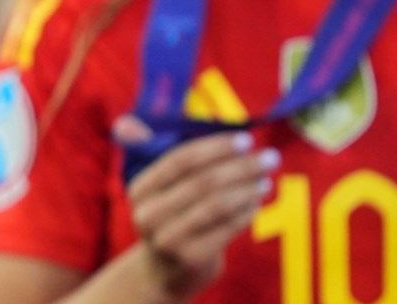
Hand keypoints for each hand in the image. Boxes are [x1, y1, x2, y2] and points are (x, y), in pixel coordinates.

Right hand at [114, 116, 278, 301]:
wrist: (164, 273)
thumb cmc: (169, 218)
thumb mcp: (156, 188)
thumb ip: (148, 152)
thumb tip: (126, 122)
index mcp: (139, 190)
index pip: (179, 160)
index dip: (215, 148)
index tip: (246, 139)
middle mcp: (148, 214)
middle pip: (202, 182)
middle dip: (241, 166)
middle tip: (270, 158)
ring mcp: (168, 239)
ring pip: (216, 205)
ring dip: (247, 189)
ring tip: (266, 179)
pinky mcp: (190, 259)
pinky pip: (226, 229)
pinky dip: (246, 212)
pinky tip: (257, 202)